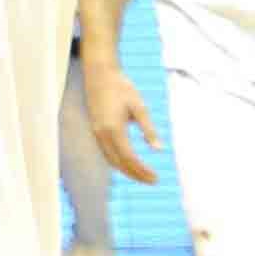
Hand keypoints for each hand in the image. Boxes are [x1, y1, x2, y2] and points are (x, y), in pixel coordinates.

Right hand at [80, 62, 162, 187]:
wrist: (99, 74)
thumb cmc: (121, 88)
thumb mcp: (139, 107)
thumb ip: (148, 129)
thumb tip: (159, 149)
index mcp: (114, 129)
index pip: (129, 158)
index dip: (142, 171)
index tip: (156, 178)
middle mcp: (102, 134)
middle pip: (118, 163)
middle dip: (135, 175)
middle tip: (153, 181)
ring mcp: (96, 132)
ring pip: (110, 159)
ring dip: (126, 170)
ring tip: (142, 176)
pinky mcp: (95, 129)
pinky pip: (106, 152)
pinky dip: (118, 162)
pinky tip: (128, 163)